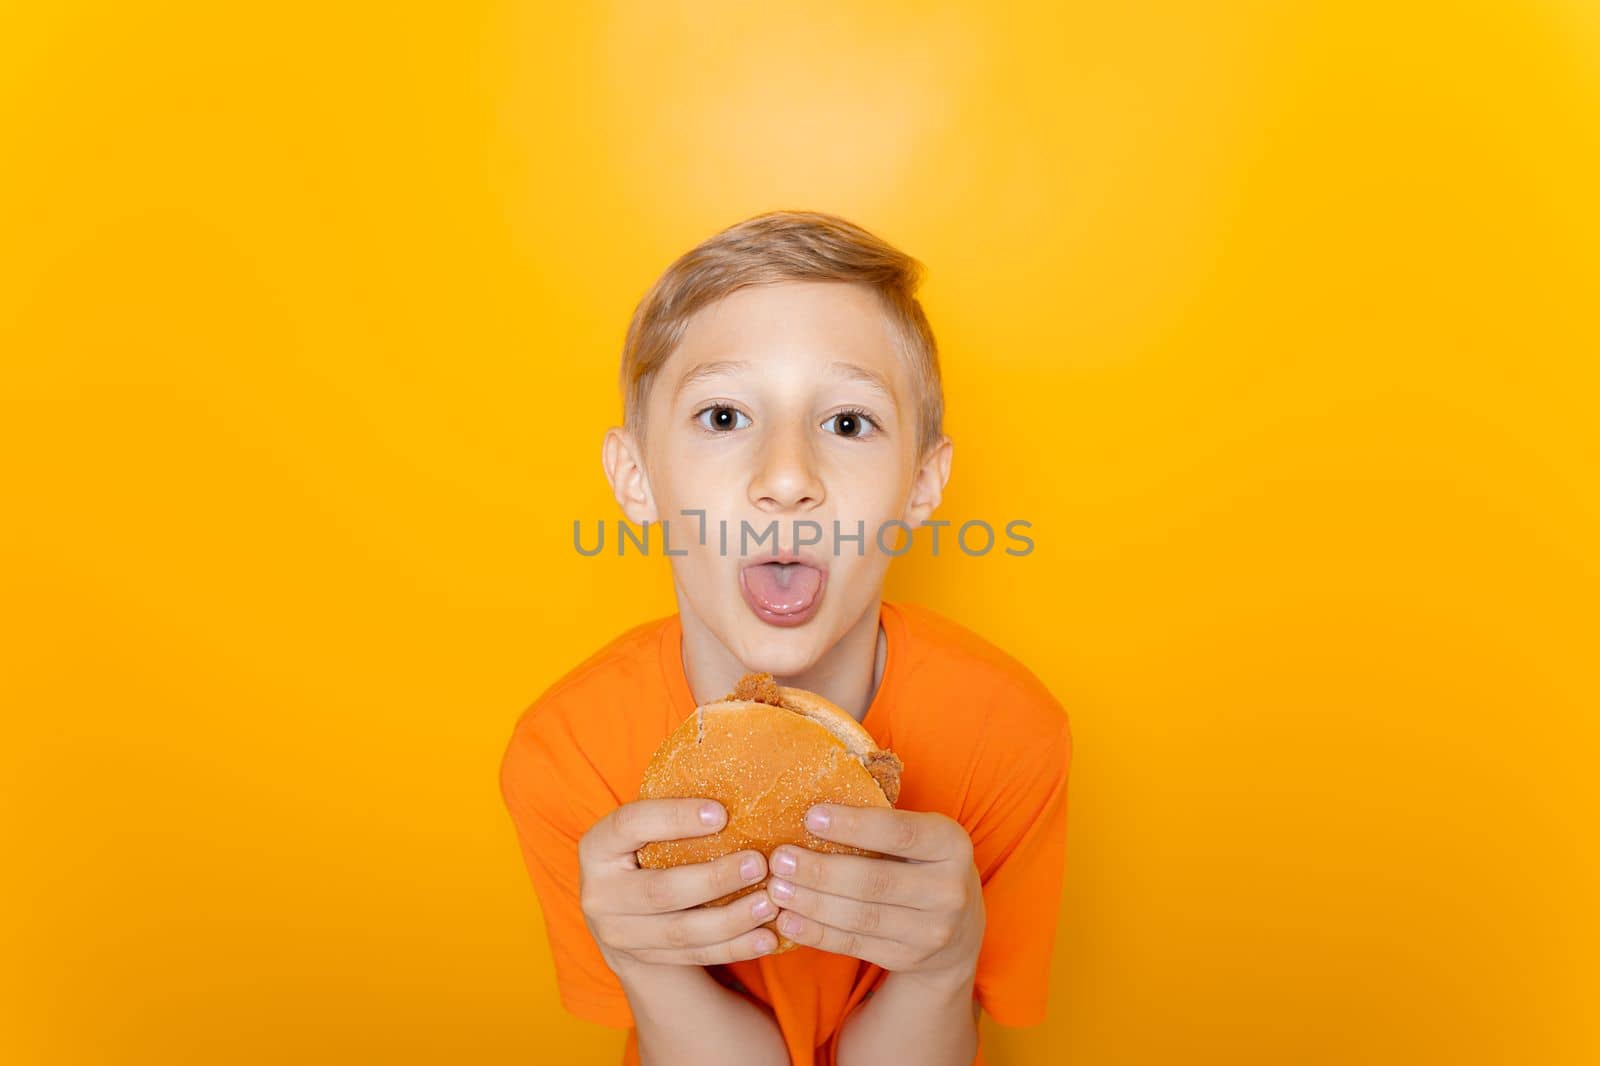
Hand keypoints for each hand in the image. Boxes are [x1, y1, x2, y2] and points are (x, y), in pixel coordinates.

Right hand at [578, 798, 778, 971]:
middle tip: (758, 863)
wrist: (621, 915)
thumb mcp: (643, 831)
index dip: (674, 817)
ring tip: (770, 902)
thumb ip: (674, 813)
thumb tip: (738, 783)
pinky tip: (766, 937)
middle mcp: (599, 894)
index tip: (721, 813)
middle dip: (714, 879)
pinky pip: (695, 956)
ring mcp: (617, 934)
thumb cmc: (644, 853)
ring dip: (731, 919)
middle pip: (660, 891)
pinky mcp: (643, 961)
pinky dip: (734, 948)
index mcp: (597, 847)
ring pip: (681, 932)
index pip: (631, 825)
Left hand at [765, 805, 984, 983]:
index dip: (854, 826)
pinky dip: (818, 934)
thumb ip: (880, 824)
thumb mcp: (921, 836)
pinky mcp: (909, 958)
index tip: (810, 817)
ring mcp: (932, 931)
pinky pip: (855, 945)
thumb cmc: (922, 863)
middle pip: (875, 881)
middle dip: (821, 871)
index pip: (900, 833)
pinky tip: (789, 921)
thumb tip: (812, 810)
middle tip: (780, 859)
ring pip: (861, 917)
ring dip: (812, 904)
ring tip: (776, 889)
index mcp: (951, 844)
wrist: (958, 928)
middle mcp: (949, 890)